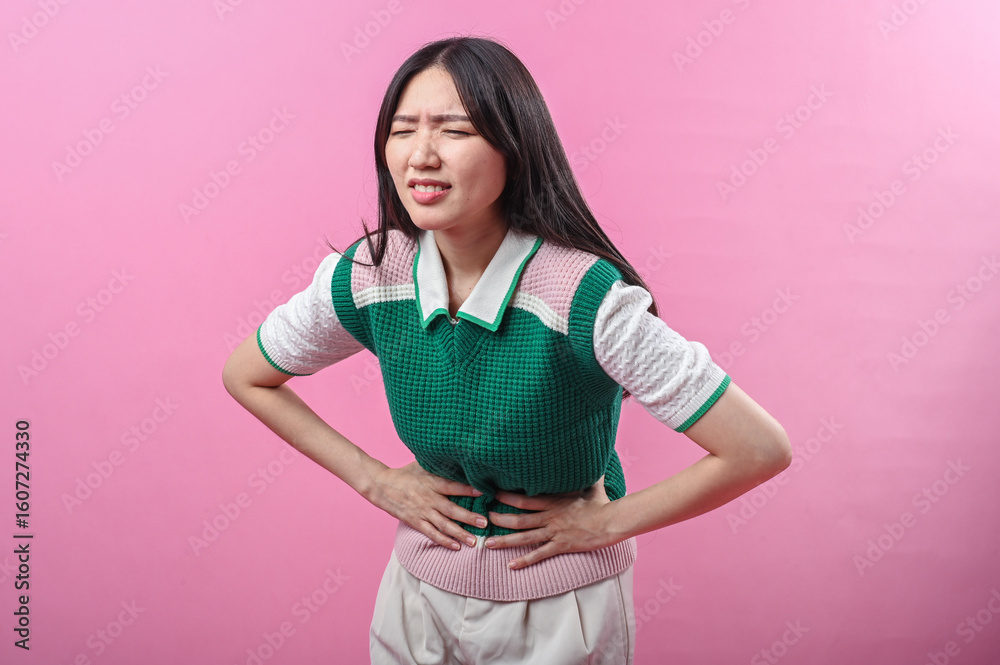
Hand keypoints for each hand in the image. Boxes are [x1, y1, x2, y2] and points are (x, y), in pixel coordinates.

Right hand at [367, 462, 486, 550]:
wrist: (382, 486)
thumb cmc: (405, 474)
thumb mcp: (422, 465)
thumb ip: (440, 467)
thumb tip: (459, 462)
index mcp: (432, 482)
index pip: (453, 486)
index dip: (468, 489)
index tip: (484, 492)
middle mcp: (429, 498)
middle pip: (451, 510)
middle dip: (469, 517)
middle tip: (484, 523)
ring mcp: (422, 512)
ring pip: (444, 525)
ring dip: (460, 534)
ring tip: (474, 541)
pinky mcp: (416, 522)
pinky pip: (432, 533)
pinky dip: (444, 541)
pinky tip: (456, 546)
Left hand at [484, 476, 622, 568]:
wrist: (612, 521)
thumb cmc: (602, 503)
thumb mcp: (591, 486)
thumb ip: (587, 475)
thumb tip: (593, 460)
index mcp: (553, 501)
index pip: (524, 498)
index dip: (506, 497)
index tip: (492, 494)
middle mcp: (550, 516)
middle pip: (519, 518)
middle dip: (499, 519)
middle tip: (484, 519)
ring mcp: (554, 532)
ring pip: (524, 536)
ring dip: (505, 540)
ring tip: (488, 543)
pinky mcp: (561, 545)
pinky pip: (539, 554)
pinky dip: (524, 560)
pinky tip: (511, 565)